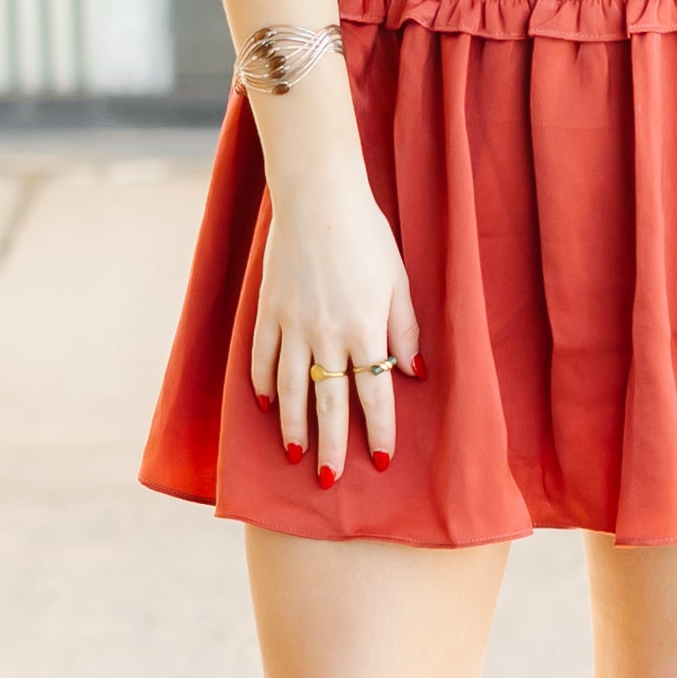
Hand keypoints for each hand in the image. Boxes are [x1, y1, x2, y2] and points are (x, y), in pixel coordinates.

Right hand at [251, 152, 419, 487]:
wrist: (317, 196)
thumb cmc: (366, 234)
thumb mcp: (398, 280)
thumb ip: (404, 329)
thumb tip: (414, 373)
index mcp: (364, 328)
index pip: (373, 394)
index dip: (378, 430)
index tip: (380, 461)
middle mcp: (326, 334)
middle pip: (329, 403)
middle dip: (330, 446)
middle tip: (328, 480)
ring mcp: (292, 324)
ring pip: (292, 389)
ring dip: (293, 427)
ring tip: (294, 456)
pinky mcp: (268, 310)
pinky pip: (262, 358)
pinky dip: (263, 386)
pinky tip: (268, 407)